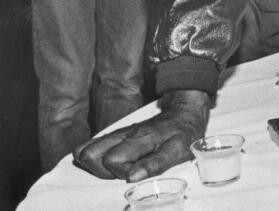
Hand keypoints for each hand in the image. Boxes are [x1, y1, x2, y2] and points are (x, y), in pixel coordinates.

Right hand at [73, 90, 209, 180]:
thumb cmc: (182, 133)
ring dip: (95, 166)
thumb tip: (132, 177)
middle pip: (89, 155)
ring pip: (85, 150)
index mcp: (140, 139)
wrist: (182, 112)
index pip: (112, 159)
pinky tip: (111, 163)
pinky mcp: (113, 135)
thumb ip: (154, 164)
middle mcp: (123, 134)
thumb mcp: (177, 151)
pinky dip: (93, 159)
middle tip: (122, 172)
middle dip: (101, 171)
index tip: (135, 173)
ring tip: (116, 168)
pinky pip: (90, 147)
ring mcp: (116, 134)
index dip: (120, 172)